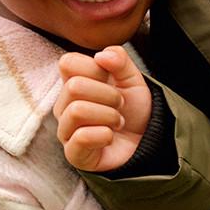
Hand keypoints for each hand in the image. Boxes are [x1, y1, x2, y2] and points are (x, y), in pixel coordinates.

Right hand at [54, 46, 152, 171]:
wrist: (146, 139)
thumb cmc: (133, 109)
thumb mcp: (133, 79)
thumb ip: (120, 60)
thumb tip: (102, 55)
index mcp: (74, 83)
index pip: (67, 63)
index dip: (95, 68)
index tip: (110, 80)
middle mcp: (64, 106)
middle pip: (74, 87)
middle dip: (108, 95)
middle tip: (120, 105)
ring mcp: (66, 130)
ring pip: (77, 111)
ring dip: (108, 115)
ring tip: (117, 122)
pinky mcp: (73, 154)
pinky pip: (81, 138)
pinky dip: (105, 135)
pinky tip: (110, 137)